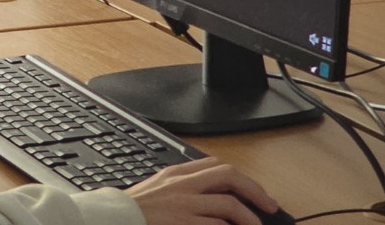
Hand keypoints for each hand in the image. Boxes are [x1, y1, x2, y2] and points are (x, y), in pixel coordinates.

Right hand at [129, 158, 278, 224]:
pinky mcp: (183, 223)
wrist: (114, 219)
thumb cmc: (134, 210)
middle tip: (270, 207)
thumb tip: (211, 196)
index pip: (216, 165)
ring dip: (249, 218)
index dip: (242, 178)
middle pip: (228, 176)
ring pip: (228, 204)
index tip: (255, 191)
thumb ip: (181, 188)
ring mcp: (183, 204)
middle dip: (255, 191)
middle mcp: (182, 185)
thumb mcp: (157, 191)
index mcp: (176, 174)